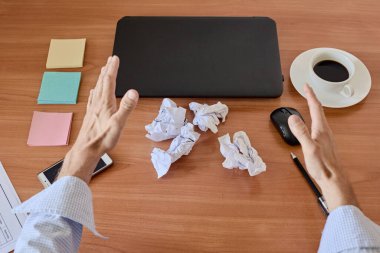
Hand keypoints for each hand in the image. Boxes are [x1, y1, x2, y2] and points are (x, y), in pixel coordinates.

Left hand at [58, 56, 138, 182]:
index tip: (115, 58)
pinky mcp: (91, 116)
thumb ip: (127, 107)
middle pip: (102, 82)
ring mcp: (93, 109)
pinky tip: (93, 92)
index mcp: (105, 103)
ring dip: (101, 79)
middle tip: (110, 60)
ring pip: (97, 89)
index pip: (109, 81)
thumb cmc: (103, 139)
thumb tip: (134, 92)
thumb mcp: (119, 123)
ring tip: (103, 71)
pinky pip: (93, 99)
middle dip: (107, 70)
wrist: (86, 150)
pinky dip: (95, 92)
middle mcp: (98, 103)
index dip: (113, 69)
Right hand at [288, 84, 356, 211]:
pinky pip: (319, 125)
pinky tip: (312, 123)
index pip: (315, 107)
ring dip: (314, 108)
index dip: (310, 95)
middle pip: (318, 110)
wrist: (333, 178)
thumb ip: (301, 132)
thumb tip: (293, 117)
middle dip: (312, 98)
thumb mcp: (308, 148)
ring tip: (309, 103)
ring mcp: (325, 136)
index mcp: (321, 129)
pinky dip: (314, 118)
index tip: (306, 86)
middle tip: (307, 91)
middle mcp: (325, 130)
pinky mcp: (324, 142)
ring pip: (319, 117)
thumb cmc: (322, 166)